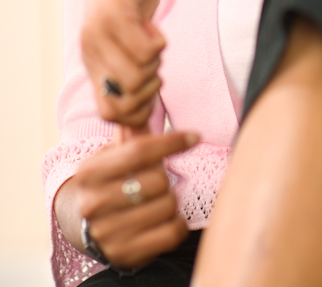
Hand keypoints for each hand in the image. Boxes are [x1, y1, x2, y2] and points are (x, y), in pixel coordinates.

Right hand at [75, 127, 198, 269]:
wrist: (89, 225)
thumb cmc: (111, 181)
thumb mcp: (114, 155)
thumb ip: (133, 133)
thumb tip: (148, 103)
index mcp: (90, 171)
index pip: (138, 151)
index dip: (171, 141)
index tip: (194, 136)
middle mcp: (92, 203)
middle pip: (157, 180)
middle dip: (166, 178)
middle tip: (159, 181)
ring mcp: (107, 232)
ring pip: (167, 206)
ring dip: (171, 202)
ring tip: (159, 201)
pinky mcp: (124, 254)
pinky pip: (170, 233)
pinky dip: (177, 224)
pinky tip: (167, 219)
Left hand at [82, 0, 165, 126]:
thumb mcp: (130, 36)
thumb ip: (133, 68)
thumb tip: (145, 117)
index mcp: (92, 60)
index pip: (110, 113)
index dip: (138, 110)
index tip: (155, 86)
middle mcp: (91, 50)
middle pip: (126, 101)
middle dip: (151, 88)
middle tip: (154, 57)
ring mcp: (100, 33)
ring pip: (137, 77)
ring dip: (156, 61)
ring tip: (152, 34)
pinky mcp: (116, 13)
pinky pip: (146, 50)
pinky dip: (159, 42)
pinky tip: (153, 23)